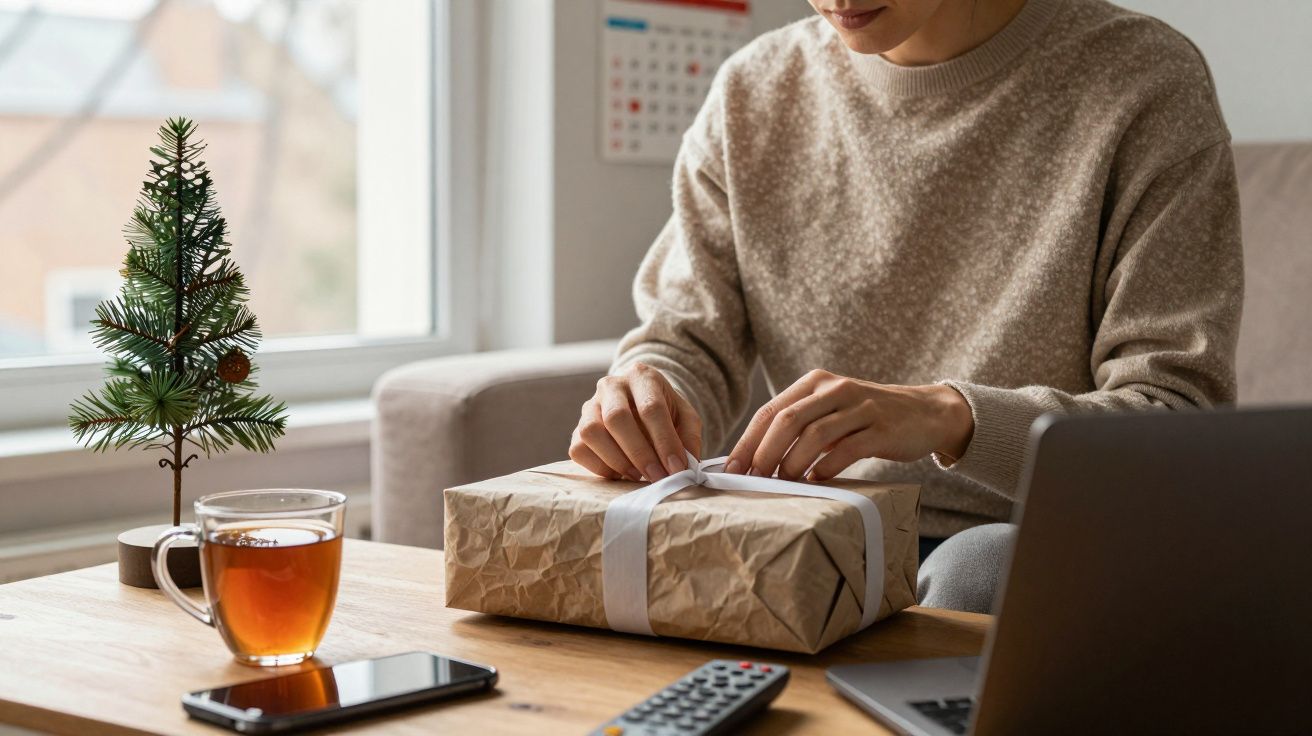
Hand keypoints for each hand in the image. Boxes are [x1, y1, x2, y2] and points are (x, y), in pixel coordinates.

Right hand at [569, 363, 702, 480]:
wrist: (639, 404)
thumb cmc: (665, 411)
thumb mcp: (685, 418)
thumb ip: (689, 439)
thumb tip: (686, 468)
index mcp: (641, 376)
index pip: (651, 407)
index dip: (664, 441)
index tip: (676, 468)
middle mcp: (611, 386)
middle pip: (617, 417)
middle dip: (639, 453)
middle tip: (657, 477)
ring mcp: (589, 405)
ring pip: (592, 432)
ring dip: (617, 460)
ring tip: (638, 475)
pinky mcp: (577, 428)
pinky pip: (579, 449)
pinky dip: (599, 467)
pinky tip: (620, 473)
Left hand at [726, 369, 973, 481]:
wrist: (924, 413)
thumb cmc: (867, 419)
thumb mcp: (831, 411)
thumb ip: (799, 426)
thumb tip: (754, 459)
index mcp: (815, 383)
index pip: (771, 410)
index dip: (748, 441)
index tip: (732, 468)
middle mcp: (835, 389)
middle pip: (788, 420)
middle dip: (765, 453)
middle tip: (754, 480)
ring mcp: (860, 407)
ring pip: (814, 435)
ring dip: (793, 463)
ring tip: (784, 483)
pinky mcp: (882, 428)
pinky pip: (847, 449)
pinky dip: (827, 467)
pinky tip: (818, 480)